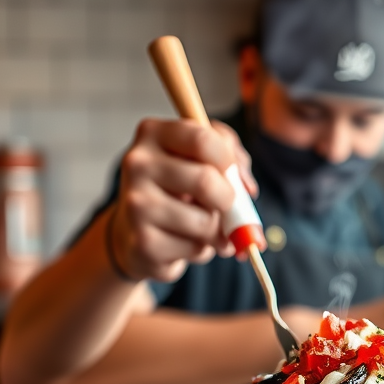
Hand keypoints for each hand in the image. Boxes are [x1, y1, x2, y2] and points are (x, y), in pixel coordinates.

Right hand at [108, 118, 258, 282]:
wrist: (136, 234)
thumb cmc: (178, 189)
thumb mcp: (202, 159)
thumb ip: (231, 156)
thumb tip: (246, 188)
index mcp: (153, 133)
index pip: (203, 139)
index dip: (228, 161)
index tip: (229, 173)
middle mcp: (137, 164)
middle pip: (206, 181)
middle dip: (228, 200)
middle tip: (224, 205)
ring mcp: (136, 204)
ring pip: (205, 222)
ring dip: (217, 230)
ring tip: (203, 227)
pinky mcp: (143, 242)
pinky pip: (196, 249)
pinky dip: (203, 250)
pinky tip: (185, 243)